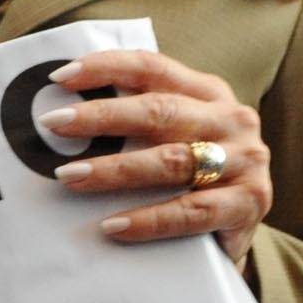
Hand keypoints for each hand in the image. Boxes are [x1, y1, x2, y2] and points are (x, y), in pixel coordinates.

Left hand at [38, 49, 271, 266]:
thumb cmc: (192, 180)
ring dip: (115, 169)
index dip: (107, 67)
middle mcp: (231, 119)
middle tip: (53, 124)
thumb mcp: (174, 140)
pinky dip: (148, 220)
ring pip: (171, 161)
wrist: (235, 235)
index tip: (60, 76)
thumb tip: (63, 114)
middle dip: (101, 116)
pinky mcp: (248, 204)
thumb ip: (137, 123)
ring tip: (69, 176)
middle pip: (159, 111)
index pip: (153, 68)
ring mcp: (245, 161)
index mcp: (209, 93)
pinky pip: (189, 211)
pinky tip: (112, 225)